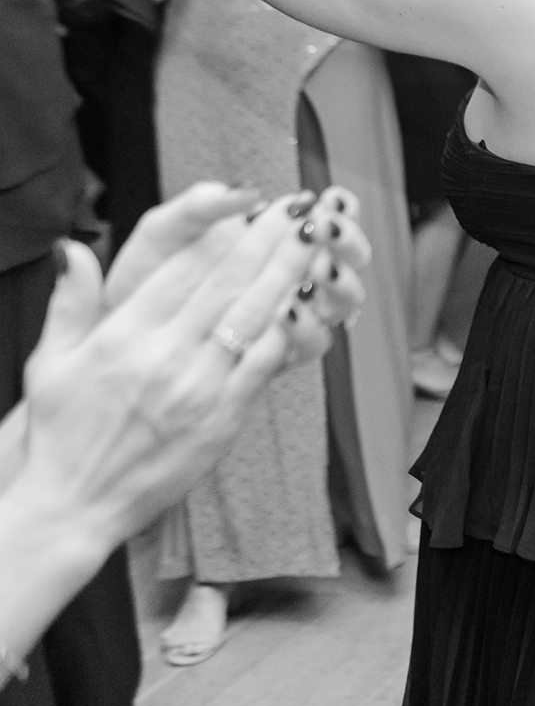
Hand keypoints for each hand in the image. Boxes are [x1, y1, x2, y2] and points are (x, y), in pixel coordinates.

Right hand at [16, 187, 333, 543]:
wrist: (73, 503)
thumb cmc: (61, 432)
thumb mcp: (50, 362)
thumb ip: (69, 301)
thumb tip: (72, 247)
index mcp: (120, 336)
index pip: (181, 268)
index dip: (220, 230)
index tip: (248, 202)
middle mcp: (162, 357)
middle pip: (227, 283)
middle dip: (267, 239)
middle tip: (297, 207)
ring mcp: (196, 388)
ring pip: (254, 317)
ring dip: (289, 273)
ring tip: (313, 240)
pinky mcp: (221, 419)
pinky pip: (264, 364)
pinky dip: (288, 330)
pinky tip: (308, 302)